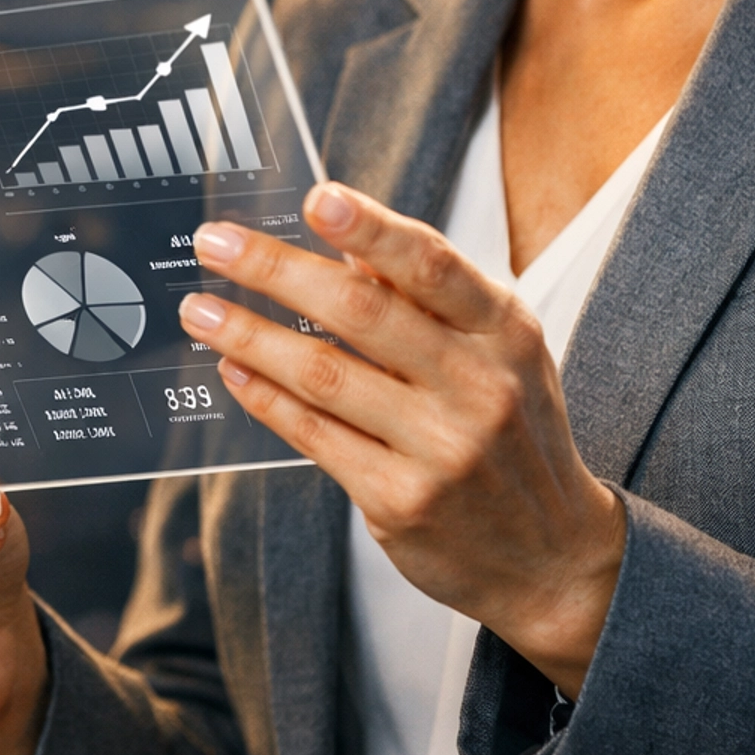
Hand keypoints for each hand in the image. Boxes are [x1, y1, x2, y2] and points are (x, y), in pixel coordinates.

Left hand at [179, 185, 624, 697]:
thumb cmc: (517, 433)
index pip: (432, 265)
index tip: (315, 197)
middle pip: (363, 313)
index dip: (372, 227)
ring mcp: (440, 449)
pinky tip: (234, 372)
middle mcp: (479, 386)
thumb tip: (349, 241)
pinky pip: (315, 437)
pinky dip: (267, 398)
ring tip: (200, 310)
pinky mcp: (400, 502)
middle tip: (214, 242)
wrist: (554, 557)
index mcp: (506, 332)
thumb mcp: (501, 353)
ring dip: (251, 336)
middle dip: (277, 271)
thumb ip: (431, 298)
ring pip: (324, 376)